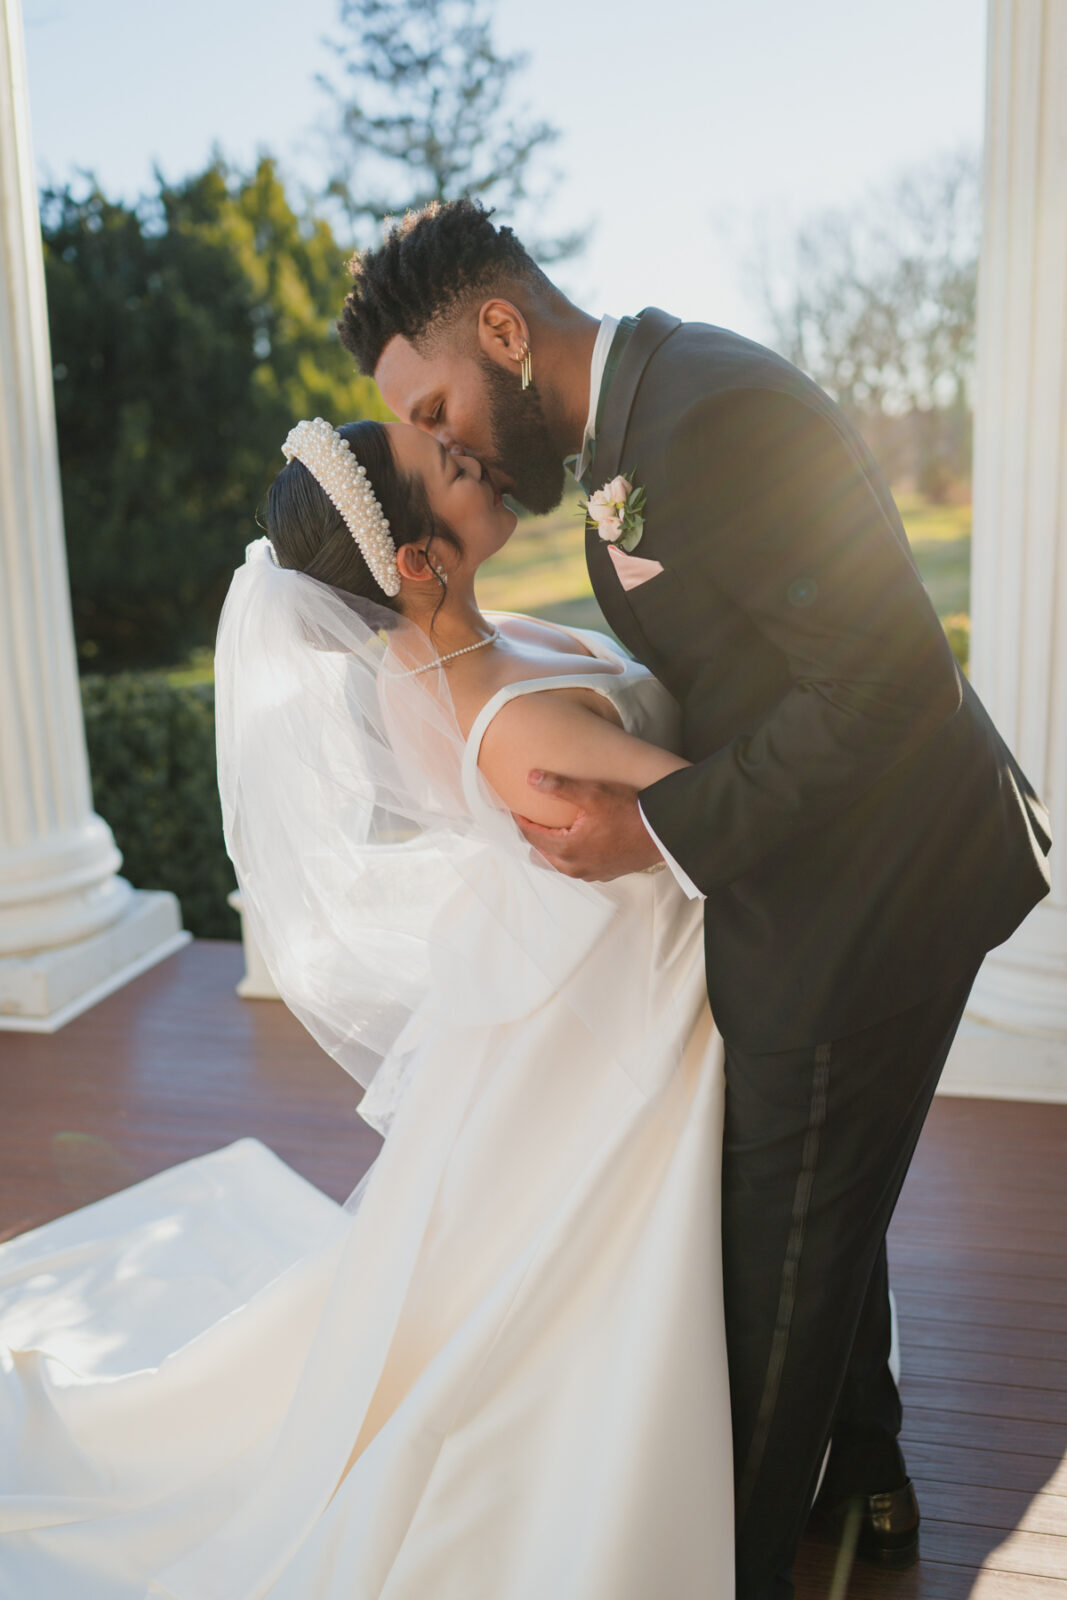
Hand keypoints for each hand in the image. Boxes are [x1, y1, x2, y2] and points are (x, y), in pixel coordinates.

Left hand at [515, 771, 662, 879]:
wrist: (666, 833)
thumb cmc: (632, 813)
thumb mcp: (594, 794)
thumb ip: (560, 787)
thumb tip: (531, 778)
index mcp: (568, 850)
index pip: (531, 835)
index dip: (520, 818)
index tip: (514, 804)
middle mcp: (575, 867)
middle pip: (542, 850)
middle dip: (534, 832)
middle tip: (528, 814)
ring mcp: (591, 873)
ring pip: (559, 860)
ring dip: (551, 844)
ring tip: (549, 826)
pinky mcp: (605, 873)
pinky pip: (577, 864)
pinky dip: (570, 852)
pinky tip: (574, 838)